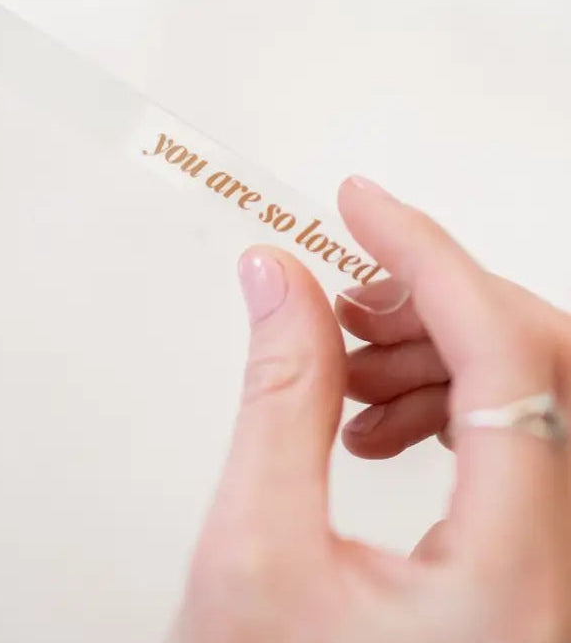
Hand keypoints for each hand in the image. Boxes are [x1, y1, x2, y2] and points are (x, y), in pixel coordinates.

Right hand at [171, 177, 569, 641]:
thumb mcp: (253, 545)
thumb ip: (275, 392)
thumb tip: (280, 278)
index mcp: (513, 586)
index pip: (507, 360)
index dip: (428, 258)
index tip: (363, 207)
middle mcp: (566, 584)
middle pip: (547, 367)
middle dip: (437, 301)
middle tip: (348, 284)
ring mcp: (559, 574)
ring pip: (540, 395)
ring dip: (440, 348)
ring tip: (347, 359)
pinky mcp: (538, 567)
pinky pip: (523, 437)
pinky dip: (449, 398)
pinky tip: (376, 412)